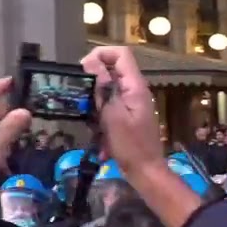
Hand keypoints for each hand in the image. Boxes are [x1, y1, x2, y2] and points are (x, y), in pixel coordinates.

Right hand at [80, 46, 164, 174]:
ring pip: (109, 90)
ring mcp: (132, 104)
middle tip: (81, 97)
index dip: (100, 55)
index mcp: (135, 87)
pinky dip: (102, 118)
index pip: (120, 54)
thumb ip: (103, 89)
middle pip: (113, 70)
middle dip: (94, 81)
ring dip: (96, 103)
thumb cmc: (130, 146)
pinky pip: (111, 108)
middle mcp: (135, 90)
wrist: (146, 172)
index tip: (83, 69)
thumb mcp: (113, 116)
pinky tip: (99, 138)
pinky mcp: (128, 116)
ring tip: (90, 121)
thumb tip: (91, 63)